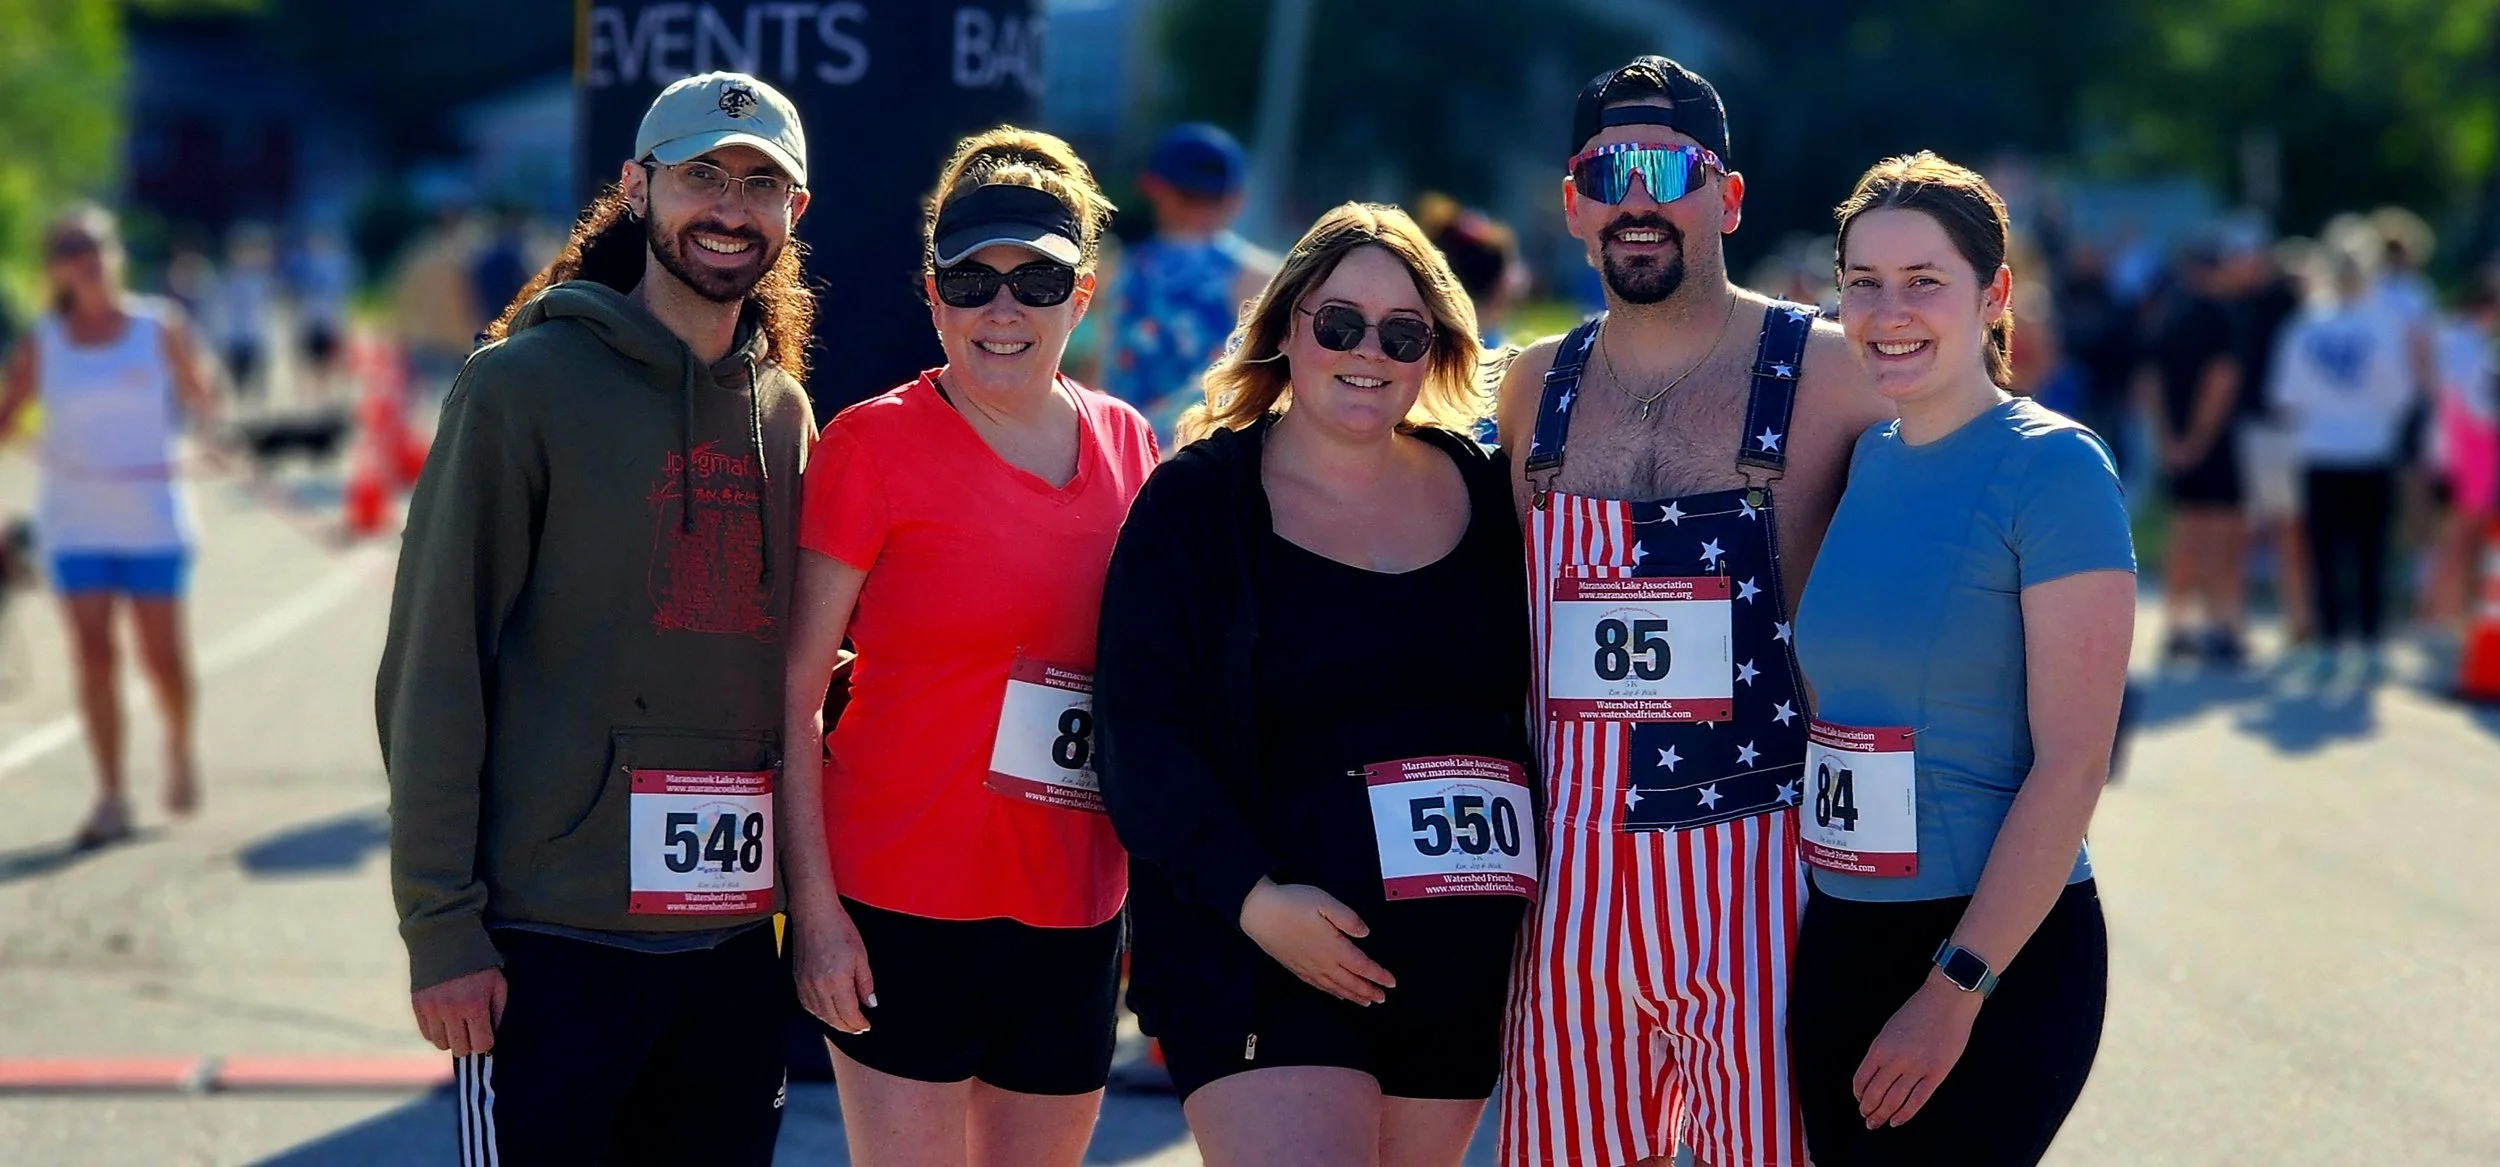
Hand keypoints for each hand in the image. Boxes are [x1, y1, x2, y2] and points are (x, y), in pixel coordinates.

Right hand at [411, 967, 507, 1055]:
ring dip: (451, 1039)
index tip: (486, 1034)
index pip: (482, 1045)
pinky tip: (444, 1021)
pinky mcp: (418, 1006)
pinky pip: (427, 1034)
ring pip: (441, 1045)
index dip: (486, 1042)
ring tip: (457, 1026)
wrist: (447, 941)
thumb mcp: (498, 984)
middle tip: (471, 1031)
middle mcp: (452, 1010)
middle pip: (461, 1049)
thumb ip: (499, 1012)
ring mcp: (432, 1009)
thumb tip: (493, 1035)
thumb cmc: (479, 964)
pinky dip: (436, 1033)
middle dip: (469, 1043)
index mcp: (475, 1005)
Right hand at [792, 900, 876, 1033]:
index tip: (866, 1026)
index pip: (848, 1014)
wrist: (814, 913)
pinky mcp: (797, 979)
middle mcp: (818, 986)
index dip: (859, 1024)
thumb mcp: (861, 956)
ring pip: (819, 1015)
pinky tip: (827, 1012)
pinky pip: (807, 1005)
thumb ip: (865, 983)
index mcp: (837, 981)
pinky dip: (819, 1013)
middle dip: (847, 1027)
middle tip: (858, 1028)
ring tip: (845, 1023)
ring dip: (833, 1022)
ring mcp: (805, 984)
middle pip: (833, 1019)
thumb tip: (870, 1003)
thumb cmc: (838, 929)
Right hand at [1237, 878, 1395, 1005]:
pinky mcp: (1296, 968)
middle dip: (1368, 991)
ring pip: (1336, 987)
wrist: (1258, 912)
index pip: (1362, 966)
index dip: (1378, 975)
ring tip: (1366, 1002)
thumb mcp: (1324, 901)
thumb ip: (1348, 918)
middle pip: (1350, 982)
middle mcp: (1322, 962)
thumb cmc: (1292, 903)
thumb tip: (1365, 934)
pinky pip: (1319, 986)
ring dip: (1353, 996)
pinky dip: (1333, 993)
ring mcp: (1308, 967)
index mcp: (1333, 946)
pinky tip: (1338, 995)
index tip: (1391, 983)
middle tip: (1382, 998)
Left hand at [1852, 973, 1982, 1128]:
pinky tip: (1896, 1121)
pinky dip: (1905, 1114)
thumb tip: (1876, 1074)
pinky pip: (1917, 1100)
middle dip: (1868, 1109)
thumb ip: (1883, 1051)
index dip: (1859, 1093)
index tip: (1860, 1101)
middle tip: (1867, 1118)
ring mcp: (1916, 1068)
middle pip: (1875, 1093)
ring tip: (1877, 1123)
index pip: (1861, 1078)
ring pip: (1894, 1101)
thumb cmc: (1919, 1011)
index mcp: (1879, 1047)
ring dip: (1882, 1115)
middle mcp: (1895, 1060)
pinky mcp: (1936, 1074)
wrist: (1947, 1000)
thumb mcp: (1890, 1029)